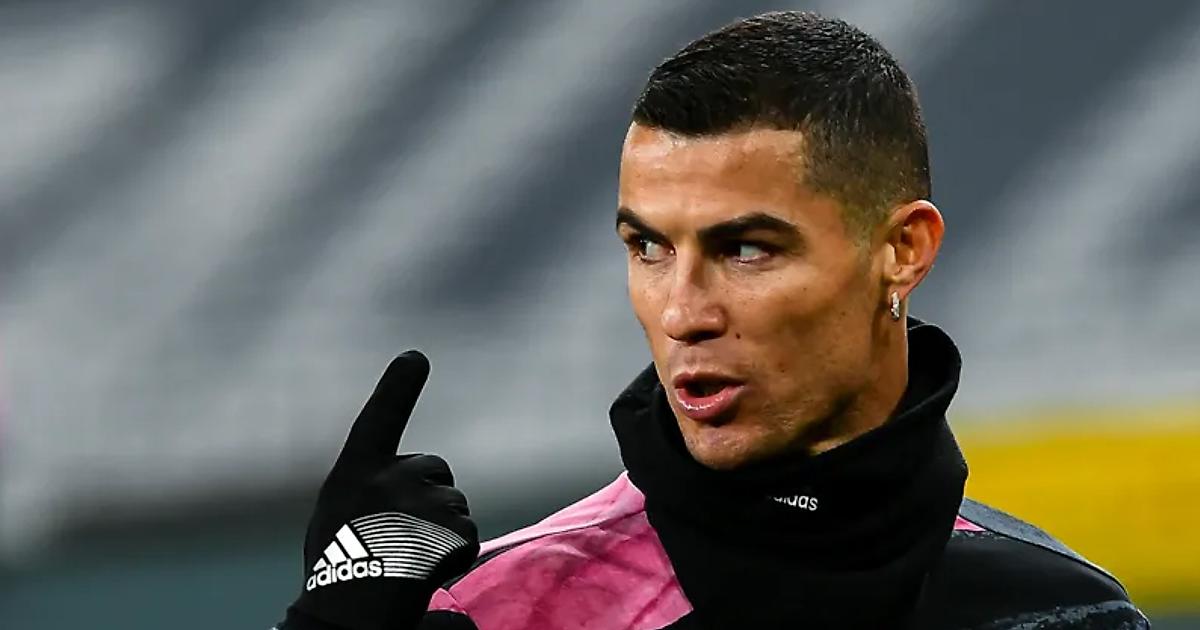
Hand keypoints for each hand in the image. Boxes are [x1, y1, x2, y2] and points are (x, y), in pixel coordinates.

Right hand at [281, 351, 478, 629]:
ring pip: (455, 506)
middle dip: (431, 495)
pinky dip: (452, 557)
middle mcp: (389, 476)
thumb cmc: (340, 573)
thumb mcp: (339, 519)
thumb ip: (372, 491)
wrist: (346, 618)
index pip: (380, 418)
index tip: (415, 357)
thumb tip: (415, 494)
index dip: (398, 386)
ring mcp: (422, 501)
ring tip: (405, 562)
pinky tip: (423, 575)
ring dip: (440, 531)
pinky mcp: (452, 530)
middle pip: (436, 469)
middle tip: (400, 538)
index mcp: (355, 471)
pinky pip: (466, 537)